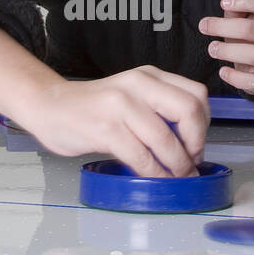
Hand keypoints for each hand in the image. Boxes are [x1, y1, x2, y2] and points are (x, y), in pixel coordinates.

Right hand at [17, 65, 209, 177]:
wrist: (49, 106)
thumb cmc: (92, 107)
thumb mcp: (130, 95)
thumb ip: (158, 108)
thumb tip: (190, 141)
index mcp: (148, 76)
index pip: (196, 94)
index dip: (204, 124)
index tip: (197, 144)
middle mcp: (137, 84)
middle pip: (188, 111)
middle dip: (196, 143)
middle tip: (191, 162)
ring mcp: (120, 105)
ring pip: (166, 139)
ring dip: (177, 165)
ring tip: (177, 176)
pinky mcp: (105, 128)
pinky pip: (141, 156)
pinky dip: (154, 173)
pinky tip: (154, 178)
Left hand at [199, 0, 253, 95]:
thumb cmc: (251, 39)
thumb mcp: (243, 20)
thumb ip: (235, 7)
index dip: (244, 1)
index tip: (223, 3)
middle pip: (251, 29)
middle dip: (223, 27)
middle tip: (204, 26)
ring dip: (228, 51)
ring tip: (212, 48)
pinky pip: (253, 80)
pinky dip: (235, 77)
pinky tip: (223, 71)